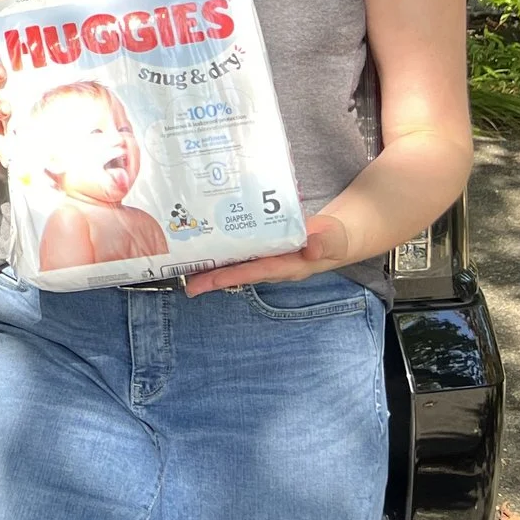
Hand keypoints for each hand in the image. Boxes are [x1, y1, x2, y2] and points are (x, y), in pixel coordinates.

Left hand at [182, 212, 356, 295]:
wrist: (334, 237)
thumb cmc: (332, 239)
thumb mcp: (332, 239)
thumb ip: (323, 241)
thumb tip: (311, 247)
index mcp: (285, 266)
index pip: (255, 272)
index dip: (232, 276)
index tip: (210, 280)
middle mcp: (270, 266)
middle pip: (238, 273)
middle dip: (212, 278)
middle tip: (187, 282)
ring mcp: (265, 258)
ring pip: (235, 264)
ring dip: (212, 266)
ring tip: (185, 267)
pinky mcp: (262, 248)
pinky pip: (239, 251)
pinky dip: (222, 250)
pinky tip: (203, 246)